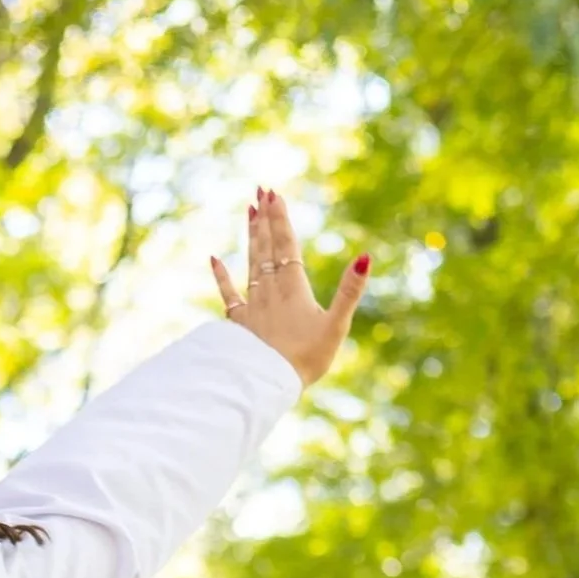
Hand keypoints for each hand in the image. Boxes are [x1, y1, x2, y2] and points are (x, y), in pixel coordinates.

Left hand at [210, 187, 367, 387]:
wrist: (266, 386)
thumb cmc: (305, 359)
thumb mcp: (336, 325)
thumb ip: (349, 291)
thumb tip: (364, 257)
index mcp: (293, 288)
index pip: (286, 245)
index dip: (280, 218)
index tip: (274, 193)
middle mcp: (269, 290)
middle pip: (266, 247)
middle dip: (265, 218)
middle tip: (260, 191)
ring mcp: (252, 305)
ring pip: (250, 263)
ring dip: (250, 237)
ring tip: (248, 211)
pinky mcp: (240, 323)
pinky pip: (228, 295)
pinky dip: (221, 276)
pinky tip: (213, 258)